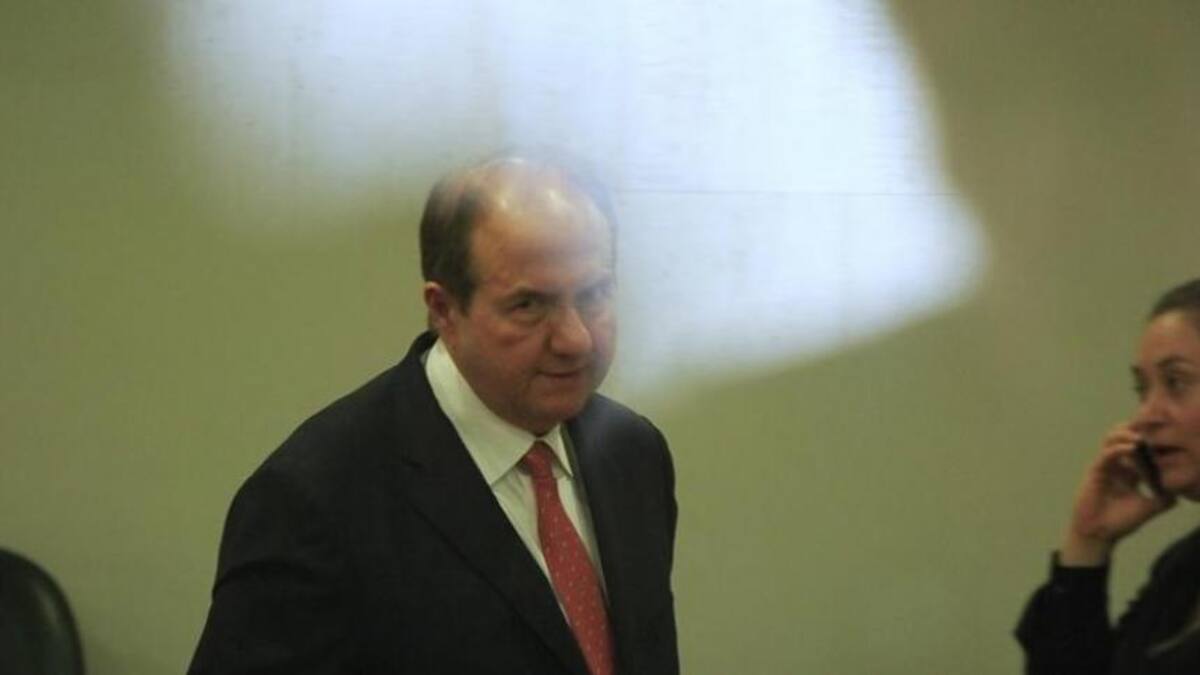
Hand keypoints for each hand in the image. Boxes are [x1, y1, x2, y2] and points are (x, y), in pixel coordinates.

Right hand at [1059, 424, 1175, 565]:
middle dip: (1137, 431)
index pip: (1140, 450)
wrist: (1100, 533)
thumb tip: (1180, 492)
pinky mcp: (1096, 470)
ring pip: (1112, 439)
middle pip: (1124, 437)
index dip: (1151, 442)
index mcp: (1129, 472)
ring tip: (1141, 437)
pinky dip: (1119, 448)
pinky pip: (1107, 454)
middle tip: (1151, 430)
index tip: (1166, 436)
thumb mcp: (1149, 508)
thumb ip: (1164, 499)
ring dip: (1126, 434)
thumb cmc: (1121, 521)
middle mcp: (1117, 465)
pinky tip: (1132, 448)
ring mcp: (1105, 466)